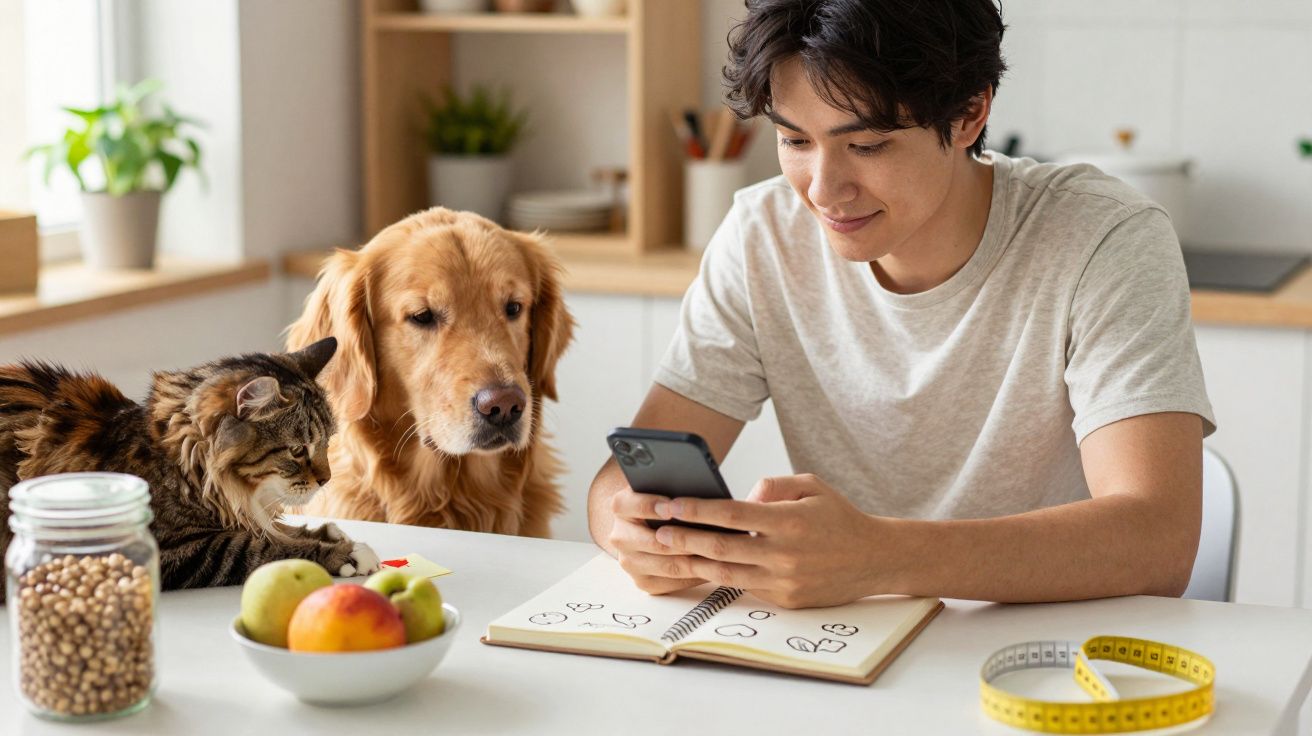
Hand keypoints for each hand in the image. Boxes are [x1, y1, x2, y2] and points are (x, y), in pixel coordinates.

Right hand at [607, 487, 706, 594]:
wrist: (646, 525)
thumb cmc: (663, 502)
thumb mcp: (664, 487)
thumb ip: (675, 485)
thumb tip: (702, 479)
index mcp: (621, 506)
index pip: (632, 505)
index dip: (651, 506)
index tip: (671, 508)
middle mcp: (620, 536)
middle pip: (653, 542)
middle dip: (684, 540)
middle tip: (710, 537)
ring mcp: (630, 561)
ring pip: (668, 565)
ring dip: (696, 561)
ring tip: (721, 554)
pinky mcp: (643, 581)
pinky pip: (674, 582)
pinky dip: (696, 575)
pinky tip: (715, 566)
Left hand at [653, 474, 884, 608]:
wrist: (874, 559)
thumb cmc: (838, 517)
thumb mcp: (811, 485)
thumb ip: (772, 486)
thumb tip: (739, 500)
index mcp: (788, 521)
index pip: (731, 514)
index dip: (697, 510)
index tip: (671, 504)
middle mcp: (784, 555)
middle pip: (722, 548)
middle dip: (685, 539)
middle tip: (658, 531)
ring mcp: (784, 581)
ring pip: (728, 573)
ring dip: (695, 562)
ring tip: (670, 551)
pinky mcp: (786, 601)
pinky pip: (746, 586)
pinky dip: (722, 576)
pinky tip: (702, 565)